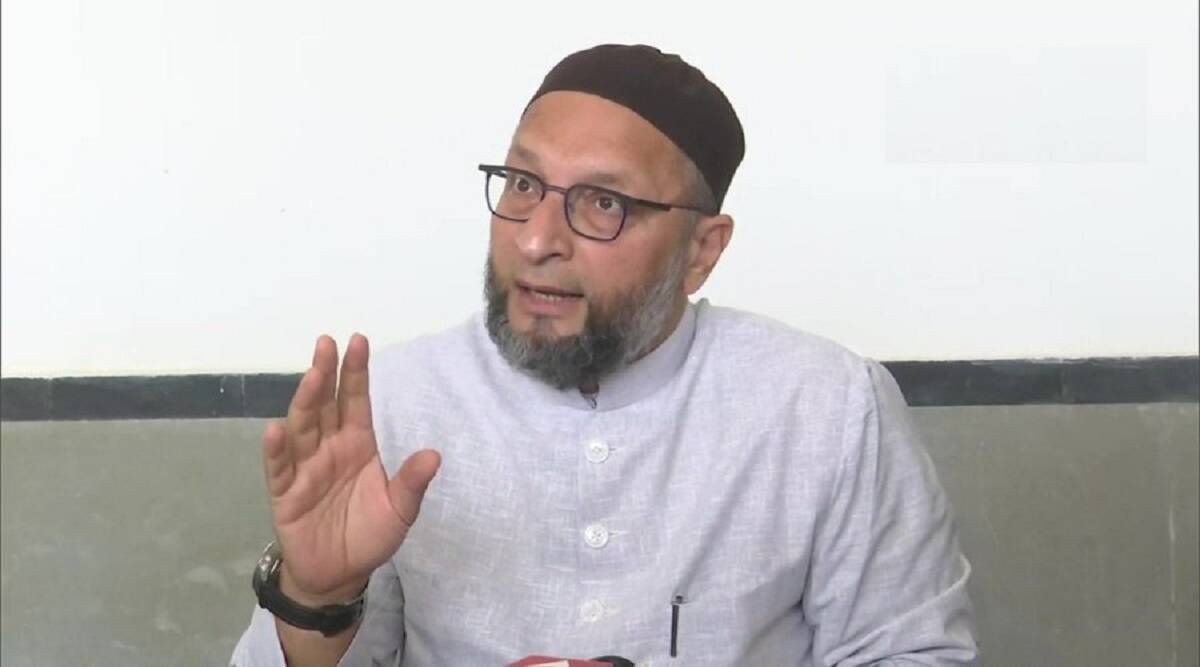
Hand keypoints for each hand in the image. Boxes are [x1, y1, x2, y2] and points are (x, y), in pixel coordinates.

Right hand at [261, 333, 440, 602]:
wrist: (340, 574)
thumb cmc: (369, 535)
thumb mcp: (400, 511)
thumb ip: (411, 483)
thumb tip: (434, 455)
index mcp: (357, 444)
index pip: (356, 401)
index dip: (356, 373)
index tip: (357, 341)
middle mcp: (329, 448)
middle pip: (325, 405)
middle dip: (326, 374)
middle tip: (326, 343)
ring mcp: (304, 468)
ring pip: (302, 427)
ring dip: (304, 400)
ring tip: (312, 376)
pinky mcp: (285, 493)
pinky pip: (279, 468)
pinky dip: (277, 449)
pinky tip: (276, 430)